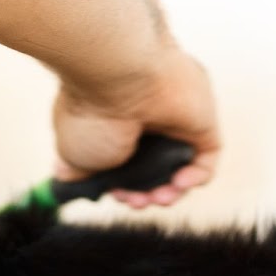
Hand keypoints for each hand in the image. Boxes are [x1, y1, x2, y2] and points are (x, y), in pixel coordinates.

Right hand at [52, 48, 219, 208]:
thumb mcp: (71, 151)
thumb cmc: (91, 110)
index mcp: (111, 120)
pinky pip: (207, 156)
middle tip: (133, 200)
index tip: (111, 193)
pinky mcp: (202, 120)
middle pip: (150, 166)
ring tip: (154, 199)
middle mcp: (143, 118)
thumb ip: (78, 169)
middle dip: (141, 192)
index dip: (118, 184)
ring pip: (178, 165)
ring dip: (168, 190)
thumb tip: (68, 177)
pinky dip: (195, 177)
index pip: (121, 160)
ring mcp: (174, 118)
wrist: (118, 74)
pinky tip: (176, 183)